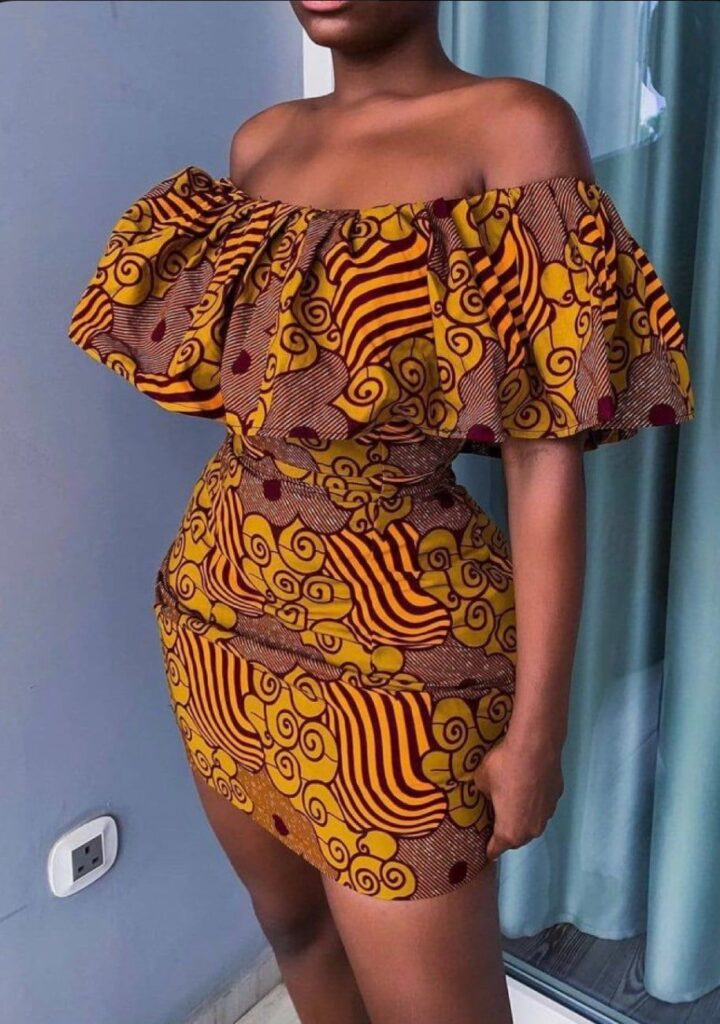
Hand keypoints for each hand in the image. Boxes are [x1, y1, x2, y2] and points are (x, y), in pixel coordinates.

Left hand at [473, 733, 563, 860]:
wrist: (536, 747)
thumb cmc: (503, 768)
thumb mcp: (481, 782)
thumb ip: (484, 795)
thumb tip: (489, 794)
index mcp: (509, 831)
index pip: (496, 849)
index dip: (489, 850)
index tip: (485, 852)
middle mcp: (531, 829)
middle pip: (516, 838)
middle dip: (507, 834)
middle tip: (497, 822)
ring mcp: (547, 814)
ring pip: (532, 823)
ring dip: (523, 818)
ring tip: (513, 804)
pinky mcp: (557, 798)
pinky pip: (542, 806)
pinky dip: (534, 802)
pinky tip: (528, 788)